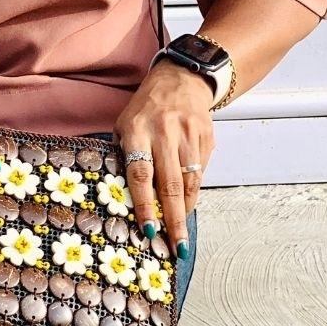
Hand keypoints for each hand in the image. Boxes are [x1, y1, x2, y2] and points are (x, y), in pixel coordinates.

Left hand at [112, 60, 214, 259]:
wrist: (182, 79)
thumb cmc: (145, 111)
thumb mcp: (123, 128)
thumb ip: (122, 159)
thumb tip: (119, 201)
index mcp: (137, 132)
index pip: (141, 175)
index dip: (144, 205)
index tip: (149, 231)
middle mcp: (165, 133)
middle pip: (170, 185)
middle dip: (173, 220)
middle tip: (176, 247)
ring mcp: (189, 135)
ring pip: (190, 181)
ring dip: (185, 212)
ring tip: (181, 236)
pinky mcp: (207, 136)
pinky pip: (200, 173)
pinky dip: (193, 194)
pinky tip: (186, 209)